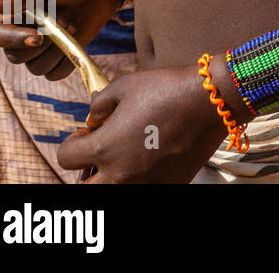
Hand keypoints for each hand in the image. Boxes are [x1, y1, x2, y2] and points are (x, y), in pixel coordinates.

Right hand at [0, 0, 127, 79]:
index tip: (37, 35)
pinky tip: (75, 43)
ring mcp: (42, 47)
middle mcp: (23, 33)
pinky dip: (66, 63)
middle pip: (14, 57)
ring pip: (36, 68)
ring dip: (54, 53)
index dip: (12, 40)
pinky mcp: (61, 55)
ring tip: (71, 28)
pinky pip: (55, 74)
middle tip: (61, 27)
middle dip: (37, 47)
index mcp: (13, 14)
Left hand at [57, 66, 227, 182]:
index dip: (74, 141)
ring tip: (123, 159)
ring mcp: (145, 183)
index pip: (66, 157)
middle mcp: (120, 173)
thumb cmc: (168, 88)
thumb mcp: (125, 86)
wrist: (212, 100)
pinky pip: (144, 189)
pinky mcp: (169, 184)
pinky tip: (149, 160)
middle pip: (84, 187)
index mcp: (103, 148)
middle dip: (86, 170)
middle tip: (100, 153)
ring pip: (112, 192)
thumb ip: (99, 105)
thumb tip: (93, 118)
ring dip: (110, 178)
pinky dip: (140, 179)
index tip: (90, 131)